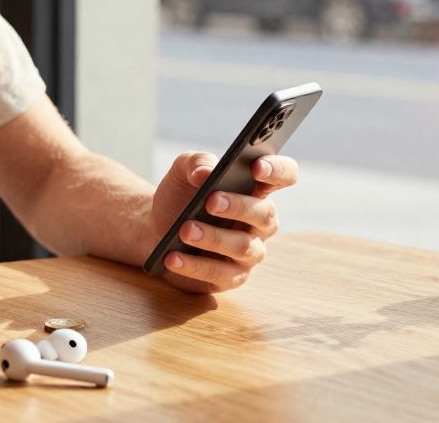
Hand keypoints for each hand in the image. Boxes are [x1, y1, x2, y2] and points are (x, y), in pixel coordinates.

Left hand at [147, 151, 297, 292]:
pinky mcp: (231, 276)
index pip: (283, 176)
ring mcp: (249, 250)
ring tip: (185, 230)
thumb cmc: (179, 197)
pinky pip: (220, 274)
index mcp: (256, 189)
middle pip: (264, 213)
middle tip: (210, 201)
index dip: (277, 170)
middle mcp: (259, 221)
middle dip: (238, 206)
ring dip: (214, 238)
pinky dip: (195, 266)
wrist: (155, 227)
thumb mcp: (182, 172)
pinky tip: (173, 257)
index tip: (256, 167)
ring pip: (244, 246)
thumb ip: (195, 163)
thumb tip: (204, 172)